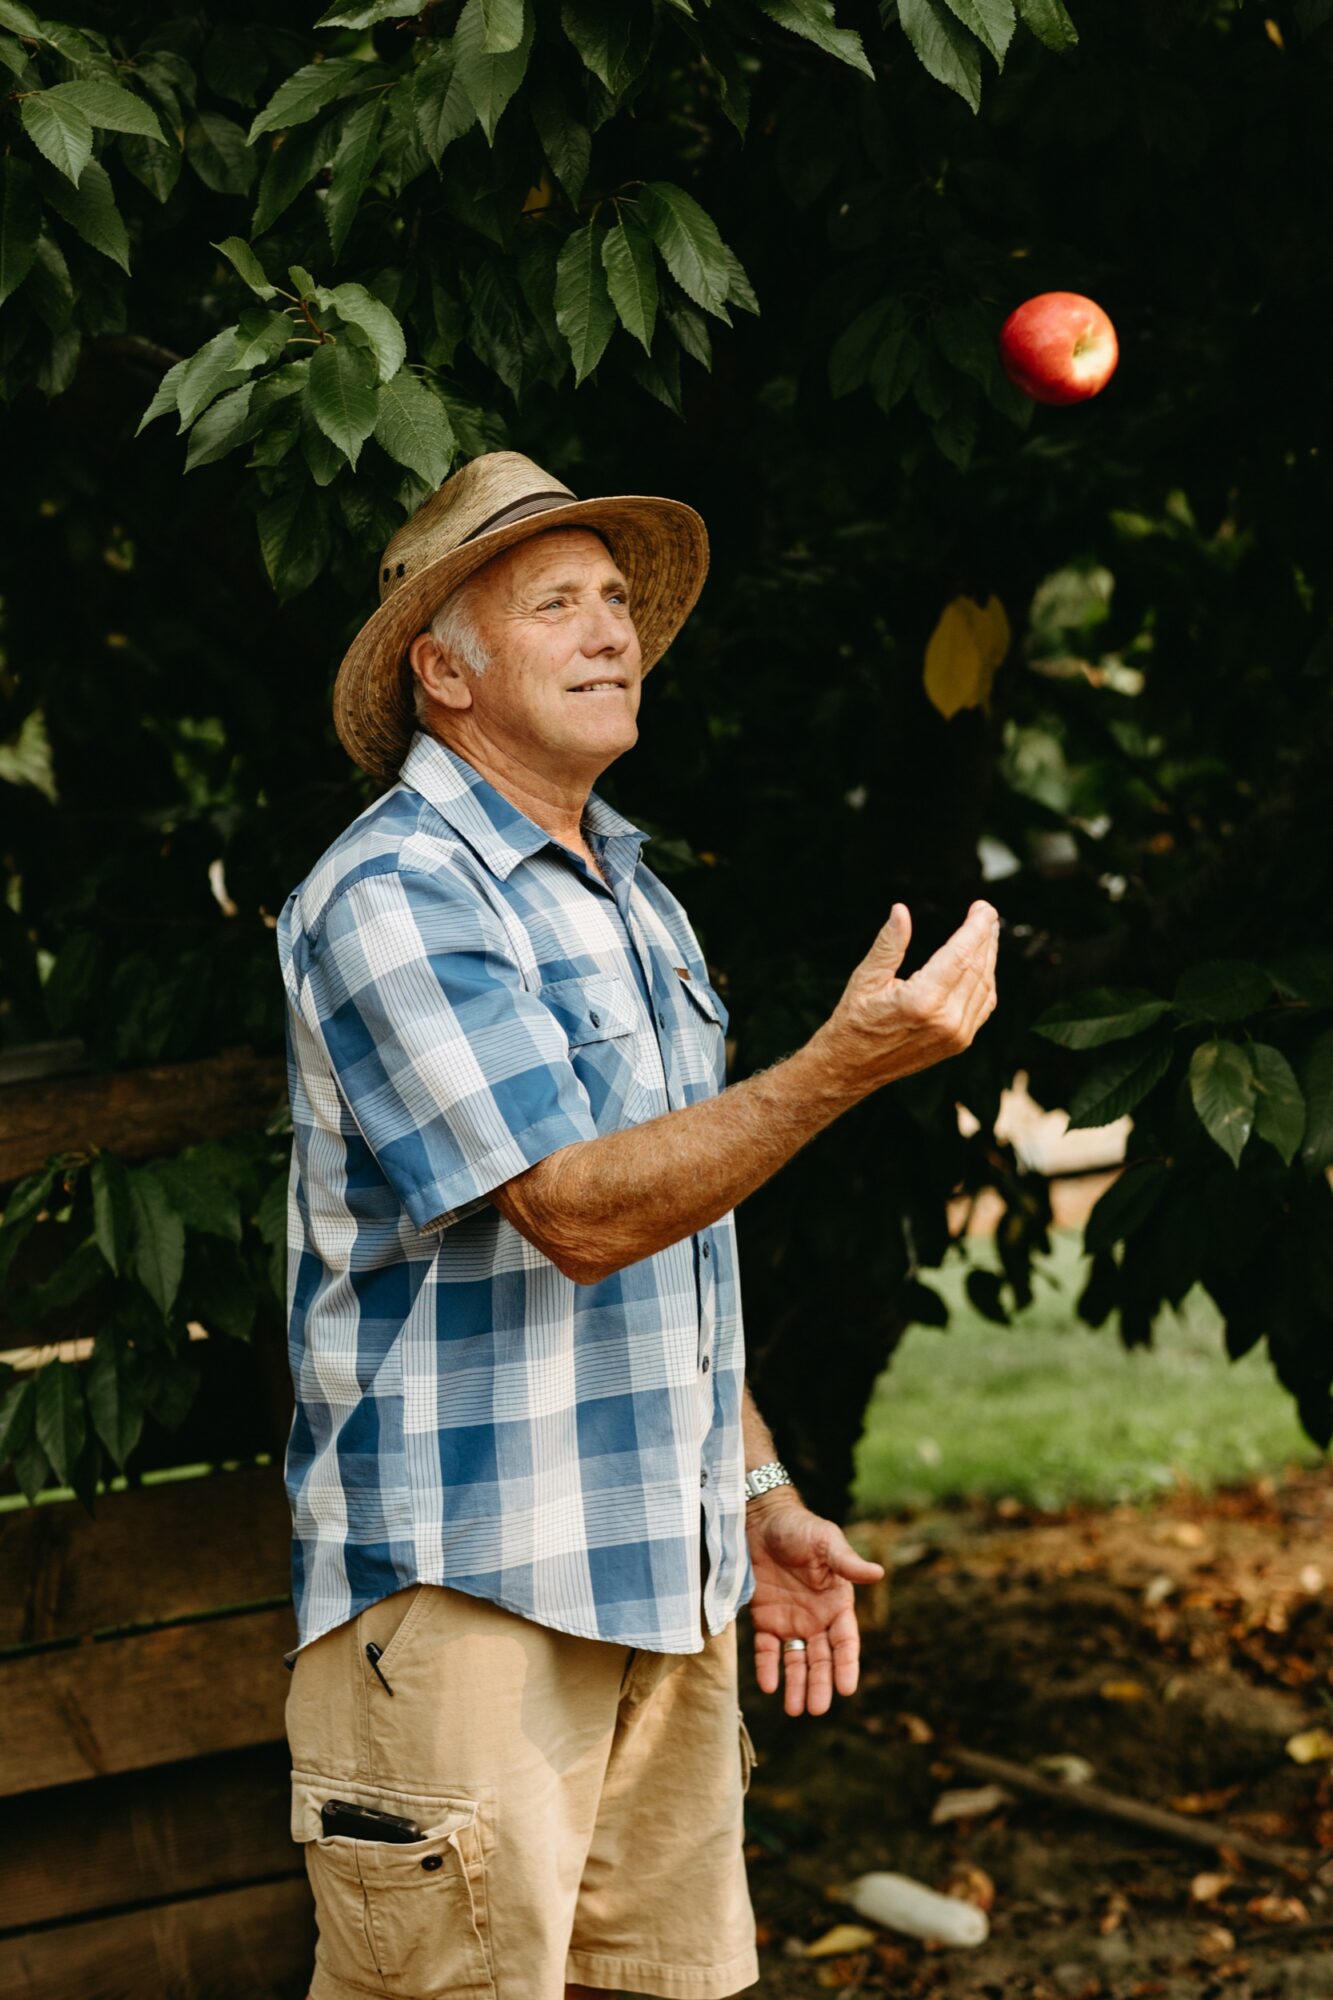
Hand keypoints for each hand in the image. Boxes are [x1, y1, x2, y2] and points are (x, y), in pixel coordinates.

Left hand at [746, 1494, 884, 1716]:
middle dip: (820, 1684)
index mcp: (836, 1603)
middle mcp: (816, 1618)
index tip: (847, 1689)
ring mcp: (790, 1621)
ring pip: (796, 1661)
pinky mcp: (764, 1618)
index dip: (847, 1665)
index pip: (845, 1642)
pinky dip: (767, 1667)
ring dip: (795, 1684)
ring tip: (795, 1710)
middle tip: (817, 1709)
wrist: (761, 1519)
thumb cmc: (800, 1527)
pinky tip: (768, 1685)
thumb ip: (847, 1563)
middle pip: (821, 1659)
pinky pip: (766, 1649)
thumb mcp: (826, 1542)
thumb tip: (878, 1574)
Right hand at [813, 900, 999, 1098]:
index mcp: (922, 1000)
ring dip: (989, 957)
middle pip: (978, 968)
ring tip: (987, 933)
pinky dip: (986, 981)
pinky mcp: (959, 1043)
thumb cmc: (855, 1020)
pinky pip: (983, 1006)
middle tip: (986, 913)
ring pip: (985, 986)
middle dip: (986, 937)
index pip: (961, 955)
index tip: (983, 908)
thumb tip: (900, 911)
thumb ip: (889, 944)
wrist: (852, 1067)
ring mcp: (956, 1034)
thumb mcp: (866, 978)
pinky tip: (982, 964)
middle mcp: (946, 1019)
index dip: (976, 928)